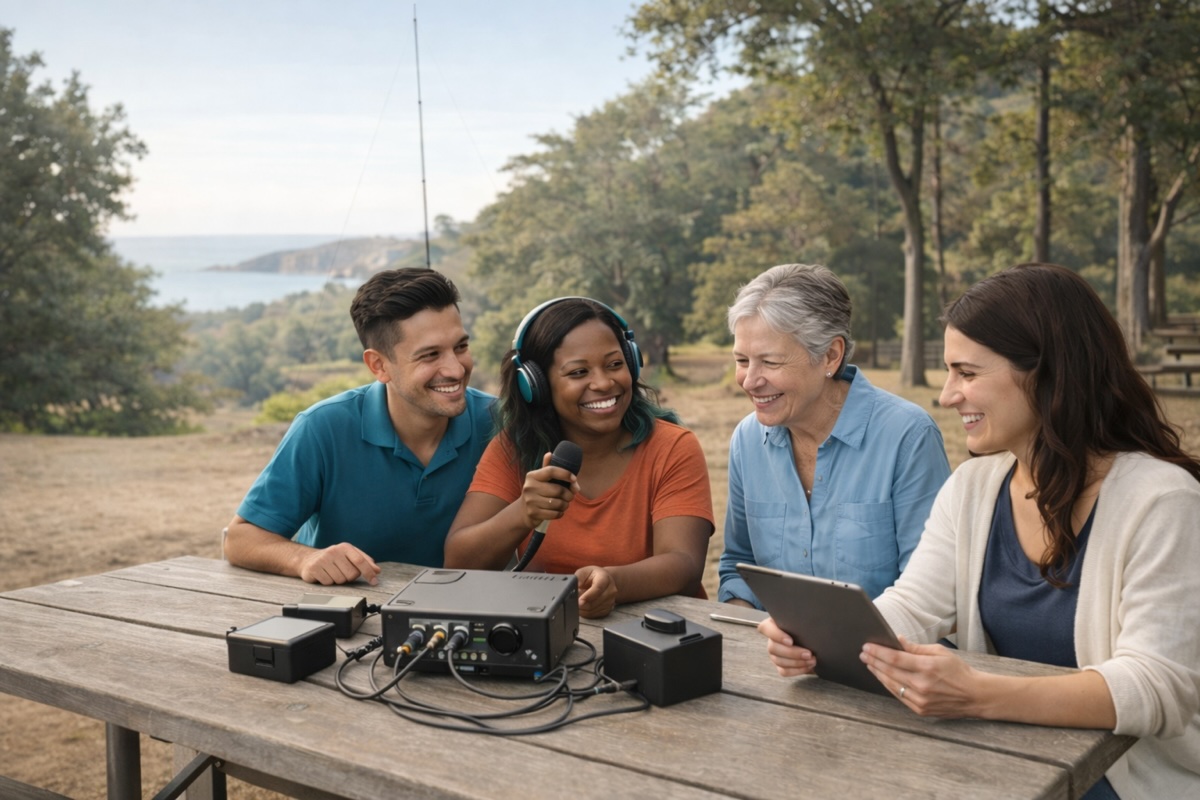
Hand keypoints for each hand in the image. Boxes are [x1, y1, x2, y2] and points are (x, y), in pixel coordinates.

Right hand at [297, 542, 380, 585]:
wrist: (309, 559)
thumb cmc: (333, 559)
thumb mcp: (349, 556)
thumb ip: (364, 562)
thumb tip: (377, 570)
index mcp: (345, 547)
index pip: (360, 561)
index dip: (369, 572)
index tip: (374, 581)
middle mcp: (334, 551)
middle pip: (352, 574)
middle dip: (349, 577)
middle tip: (342, 571)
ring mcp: (323, 559)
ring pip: (340, 580)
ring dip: (338, 580)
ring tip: (332, 572)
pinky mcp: (314, 568)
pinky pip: (328, 582)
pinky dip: (328, 582)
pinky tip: (324, 575)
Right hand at [520, 451, 578, 528]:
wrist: (523, 511)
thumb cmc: (538, 491)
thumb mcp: (540, 479)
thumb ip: (548, 468)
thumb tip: (550, 453)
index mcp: (532, 476)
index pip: (551, 471)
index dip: (565, 473)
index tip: (574, 478)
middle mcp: (529, 487)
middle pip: (558, 490)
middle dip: (569, 494)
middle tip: (570, 496)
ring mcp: (530, 501)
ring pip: (558, 503)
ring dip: (566, 505)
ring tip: (565, 504)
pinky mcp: (533, 513)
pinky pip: (555, 514)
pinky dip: (560, 513)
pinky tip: (559, 511)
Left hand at [575, 565, 616, 617]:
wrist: (604, 581)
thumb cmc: (593, 576)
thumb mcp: (584, 571)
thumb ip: (578, 577)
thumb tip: (573, 586)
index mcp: (605, 578)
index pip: (597, 589)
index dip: (587, 596)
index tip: (579, 601)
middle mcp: (611, 590)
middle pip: (595, 602)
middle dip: (582, 604)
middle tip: (574, 600)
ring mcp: (610, 601)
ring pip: (593, 610)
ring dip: (582, 608)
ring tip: (578, 601)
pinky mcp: (608, 609)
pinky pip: (594, 615)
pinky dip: (585, 612)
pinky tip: (582, 606)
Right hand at [758, 616, 815, 675]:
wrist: (814, 639)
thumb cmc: (808, 626)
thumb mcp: (804, 619)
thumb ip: (802, 619)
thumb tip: (810, 621)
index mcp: (774, 624)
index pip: (766, 628)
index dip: (776, 635)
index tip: (790, 641)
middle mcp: (772, 640)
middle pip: (773, 648)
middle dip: (792, 653)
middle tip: (809, 654)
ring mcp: (775, 654)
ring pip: (779, 661)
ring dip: (797, 663)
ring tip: (813, 660)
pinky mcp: (780, 665)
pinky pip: (784, 671)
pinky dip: (797, 670)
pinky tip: (809, 666)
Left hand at [860, 636, 980, 717]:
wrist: (975, 696)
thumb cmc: (959, 671)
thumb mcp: (940, 652)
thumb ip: (916, 648)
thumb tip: (897, 640)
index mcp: (927, 667)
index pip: (895, 658)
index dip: (878, 652)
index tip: (867, 647)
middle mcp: (922, 685)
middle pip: (890, 671)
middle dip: (874, 661)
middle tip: (863, 653)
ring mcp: (921, 700)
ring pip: (892, 685)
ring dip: (878, 674)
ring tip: (869, 664)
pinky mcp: (921, 710)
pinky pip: (899, 696)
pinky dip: (889, 686)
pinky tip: (883, 678)